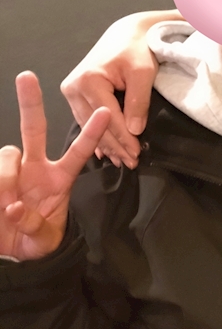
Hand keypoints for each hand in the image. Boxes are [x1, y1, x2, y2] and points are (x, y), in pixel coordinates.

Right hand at [0, 73, 109, 259]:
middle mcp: (35, 168)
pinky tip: (0, 209)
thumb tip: (15, 208)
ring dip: (8, 179)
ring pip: (9, 154)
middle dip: (30, 102)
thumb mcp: (43, 238)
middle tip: (26, 77)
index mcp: (59, 178)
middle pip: (34, 128)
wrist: (11, 252)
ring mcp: (12, 171)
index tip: (105, 111)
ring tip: (7, 208)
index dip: (92, 132)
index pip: (78, 151)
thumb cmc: (35, 239)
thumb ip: (34, 226)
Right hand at [60, 10, 175, 166]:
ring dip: (108, 145)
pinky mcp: (75, 95)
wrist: (126, 35)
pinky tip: (107, 152)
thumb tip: (134, 131)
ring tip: (123, 160)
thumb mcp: (143, 72)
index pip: (108, 118)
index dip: (124, 139)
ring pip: (90, 127)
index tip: (136, 155)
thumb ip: (138, 101)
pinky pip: (87, 121)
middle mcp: (73, 88)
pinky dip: (99, 136)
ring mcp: (71, 92)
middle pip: (97, 126)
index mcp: (88, 80)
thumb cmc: (136, 50)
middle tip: (132, 162)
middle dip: (116, 146)